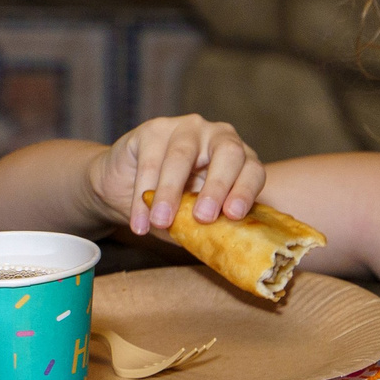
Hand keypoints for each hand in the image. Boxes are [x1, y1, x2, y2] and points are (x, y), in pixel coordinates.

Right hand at [87, 116, 264, 237]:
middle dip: (217, 186)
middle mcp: (219, 136)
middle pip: (227, 153)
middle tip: (203, 217)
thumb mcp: (196, 213)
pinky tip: (140, 222)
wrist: (127, 184)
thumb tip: (220, 249)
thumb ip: (209, 225)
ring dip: (170, 193)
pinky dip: (141, 196)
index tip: (233, 215)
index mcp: (240, 158)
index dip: (246, 191)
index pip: (252, 170)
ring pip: (181, 157)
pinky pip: (149, 162)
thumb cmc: (175, 201)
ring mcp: (187, 129)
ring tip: (160, 223)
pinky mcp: (152, 129)